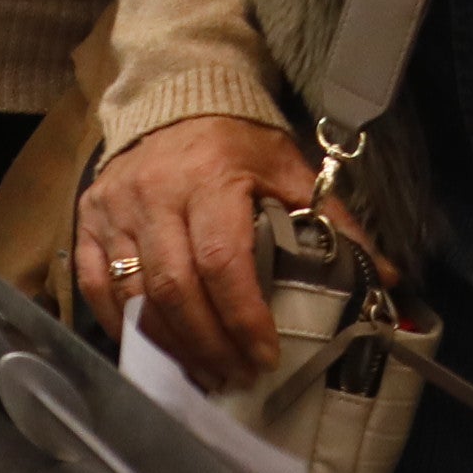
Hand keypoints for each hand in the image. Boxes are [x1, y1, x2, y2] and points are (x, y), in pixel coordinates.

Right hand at [74, 115, 368, 389]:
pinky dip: (121, 325)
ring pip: (135, 295)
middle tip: (237, 376)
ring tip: (205, 373)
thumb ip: (332, 221)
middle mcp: (155, 193)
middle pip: (175, 288)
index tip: (266, 356)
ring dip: (171, 345)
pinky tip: (153, 349)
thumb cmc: (237, 141)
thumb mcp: (288, 169)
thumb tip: (385, 278)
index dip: (243, 317)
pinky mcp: (87, 218)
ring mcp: (115, 207)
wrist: (175, 96)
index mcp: (209, 177)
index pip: (222, 261)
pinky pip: (96, 285)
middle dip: (209, 343)